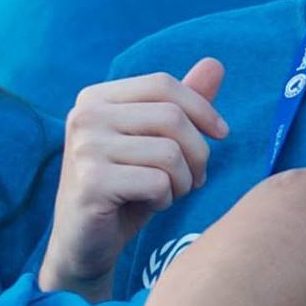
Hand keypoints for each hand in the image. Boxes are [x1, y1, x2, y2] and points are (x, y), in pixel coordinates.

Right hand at [41, 59, 225, 299]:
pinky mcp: (90, 182)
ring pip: (170, 153)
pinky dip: (166, 198)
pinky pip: (158, 182)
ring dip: (184, 181)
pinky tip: (149, 204)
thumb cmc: (128, 188)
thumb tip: (215, 63)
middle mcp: (84, 116)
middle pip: (172, 118)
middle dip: (198, 153)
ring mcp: (84, 148)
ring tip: (168, 192)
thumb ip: (182, 104)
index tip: (221, 133)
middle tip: (193, 178)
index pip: (164, 85)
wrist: (87, 242)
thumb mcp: (157, 142)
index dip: (202, 109)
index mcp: (97, 97)